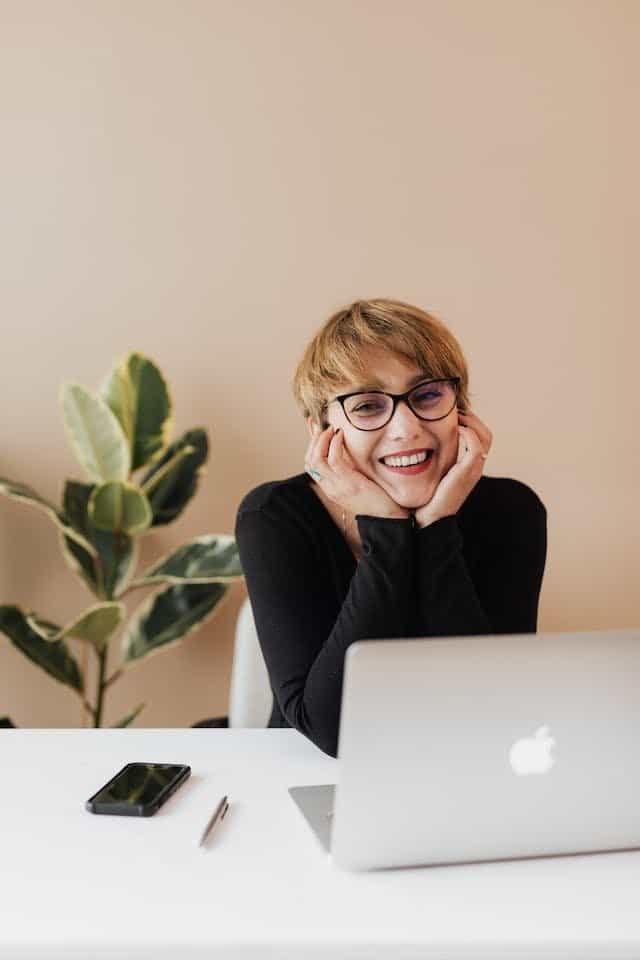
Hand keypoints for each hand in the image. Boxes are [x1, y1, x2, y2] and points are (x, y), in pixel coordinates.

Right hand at [304, 423, 409, 519]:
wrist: (388, 517)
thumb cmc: (377, 498)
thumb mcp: (357, 481)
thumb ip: (349, 468)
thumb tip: (345, 447)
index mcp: (330, 488)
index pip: (310, 465)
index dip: (310, 444)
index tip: (314, 427)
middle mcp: (330, 487)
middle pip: (309, 461)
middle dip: (313, 440)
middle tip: (322, 425)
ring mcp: (337, 486)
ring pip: (316, 459)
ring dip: (322, 440)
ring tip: (331, 428)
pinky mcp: (349, 483)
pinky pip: (334, 459)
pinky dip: (335, 444)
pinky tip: (340, 435)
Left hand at [414, 410, 492, 527]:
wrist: (426, 518)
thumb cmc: (424, 496)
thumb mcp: (428, 471)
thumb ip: (429, 455)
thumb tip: (411, 437)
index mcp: (467, 465)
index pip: (479, 435)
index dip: (467, 420)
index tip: (448, 411)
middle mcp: (474, 466)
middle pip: (486, 433)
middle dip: (471, 417)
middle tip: (452, 409)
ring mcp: (473, 470)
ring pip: (485, 436)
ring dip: (470, 421)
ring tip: (453, 415)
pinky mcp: (467, 473)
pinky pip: (476, 447)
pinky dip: (468, 433)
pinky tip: (454, 428)